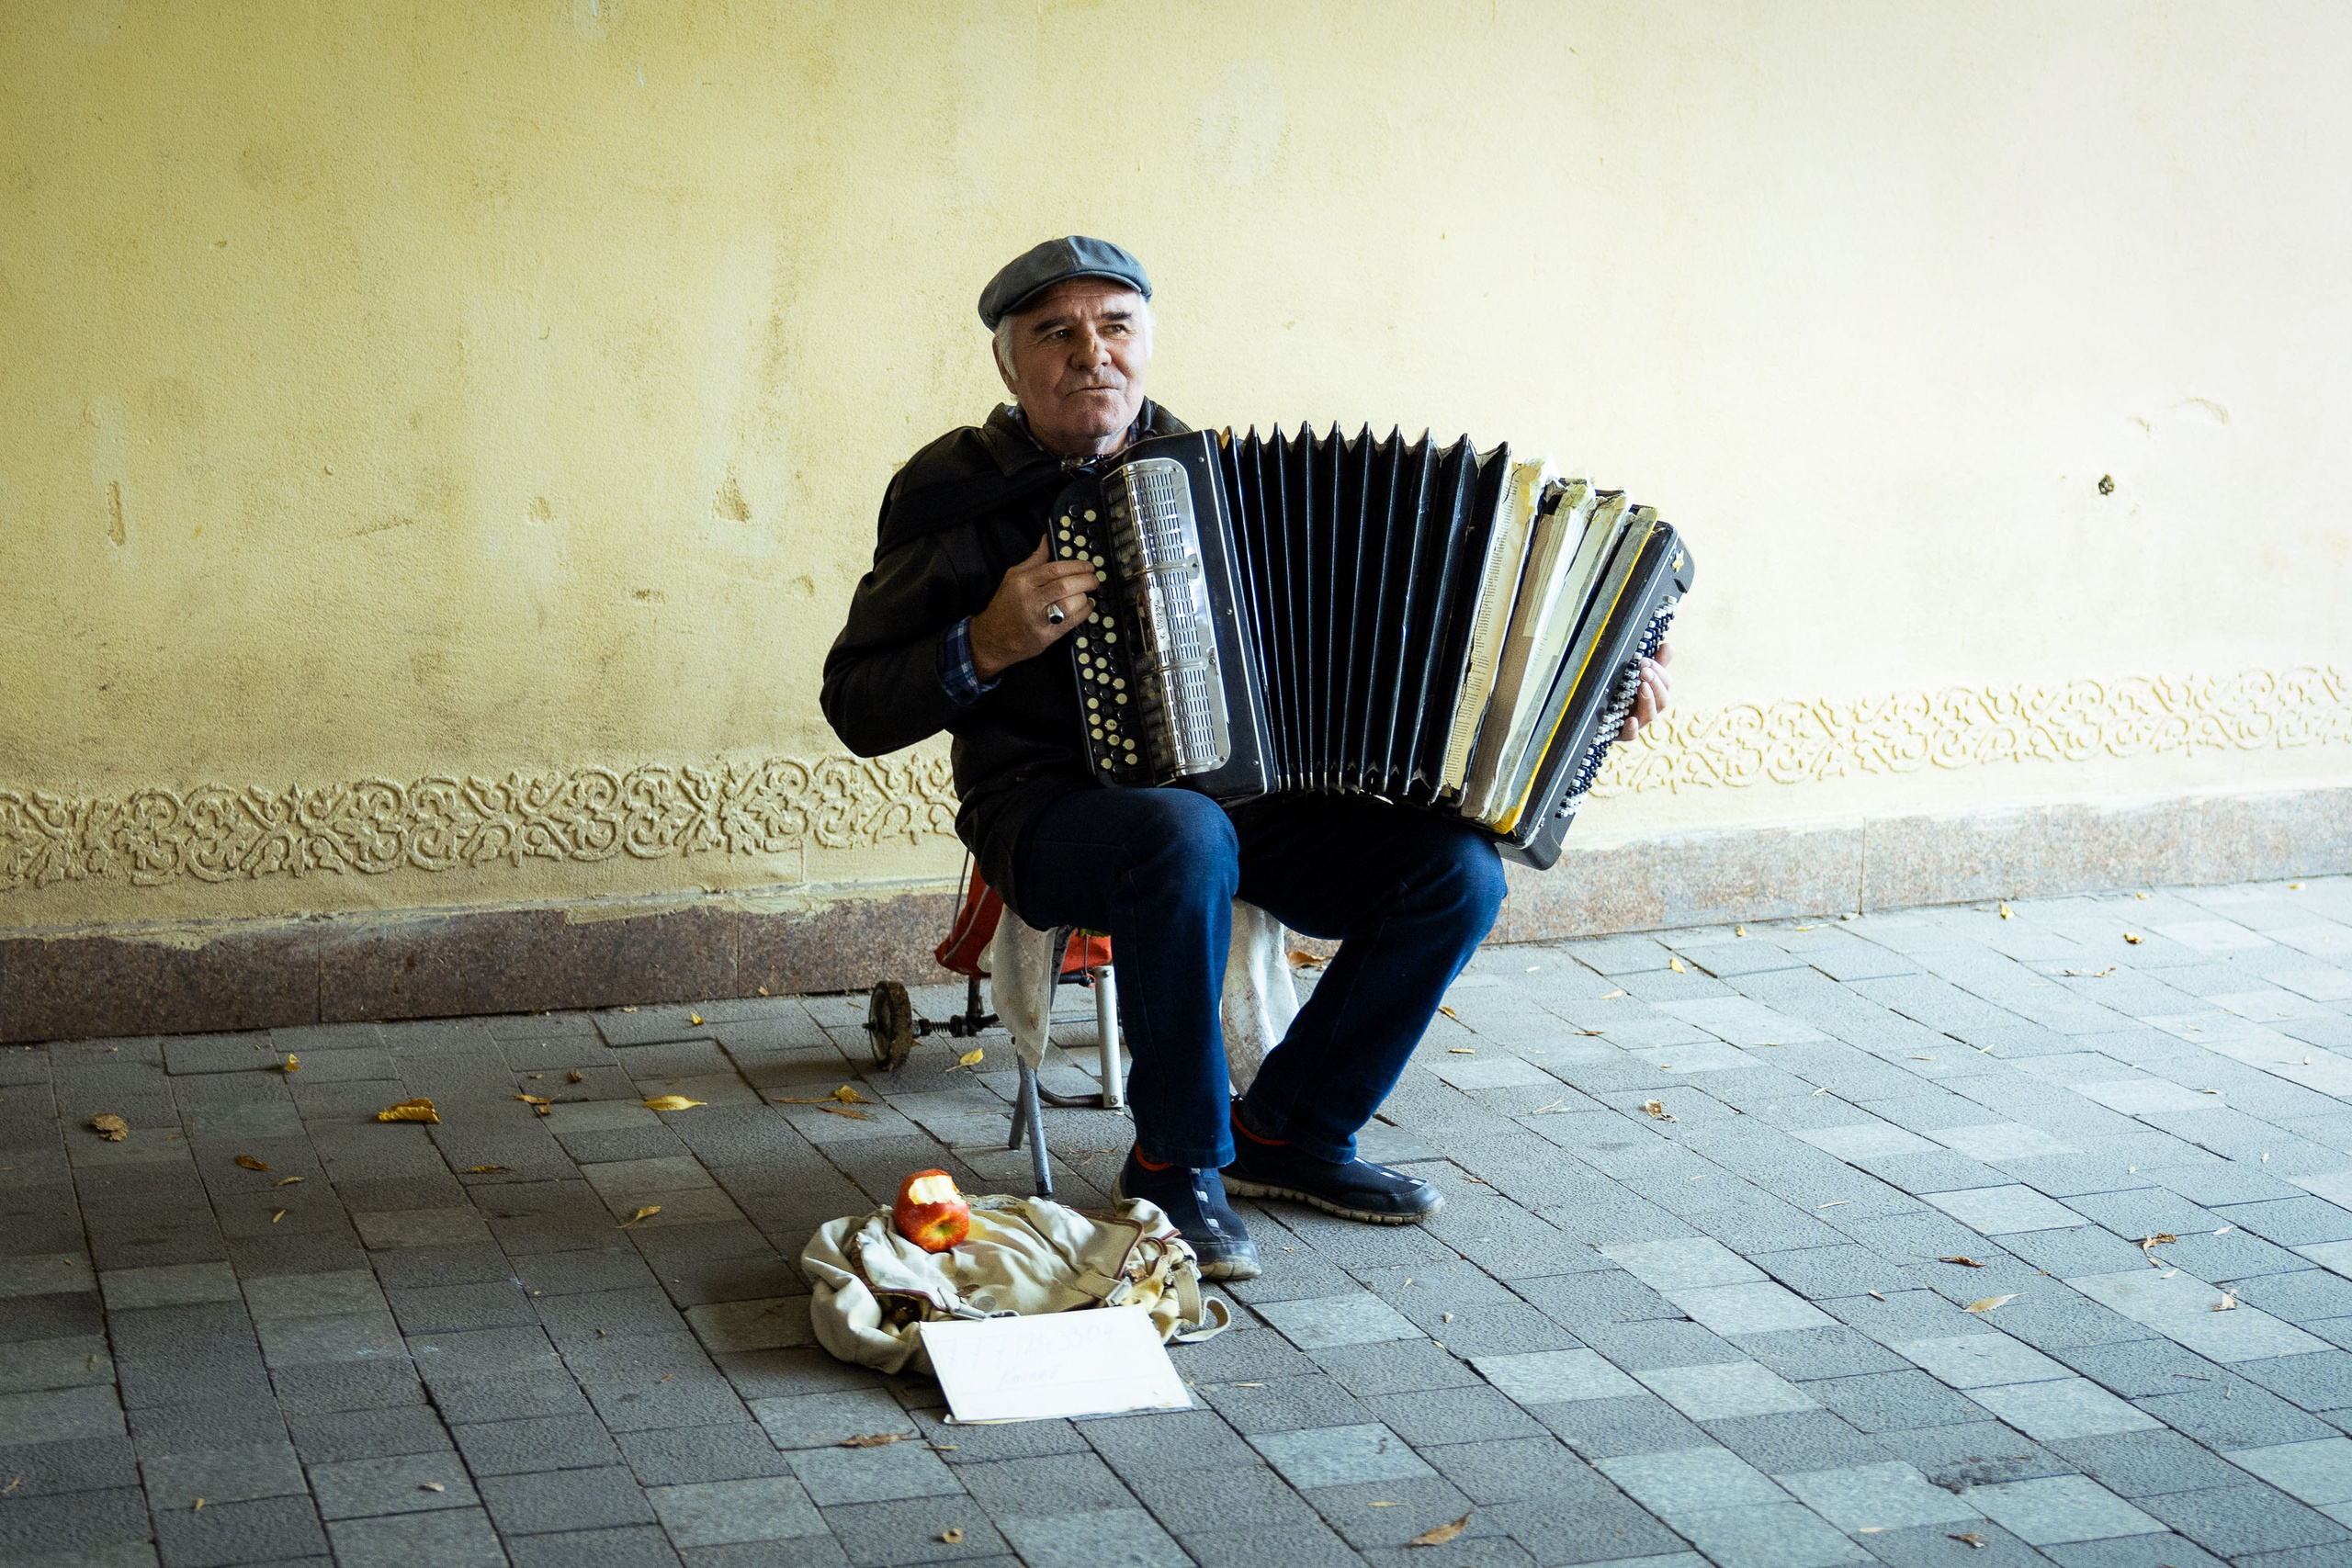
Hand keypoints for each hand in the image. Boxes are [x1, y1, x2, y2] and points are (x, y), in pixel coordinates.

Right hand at [968, 534, 1100, 680]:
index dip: (1076, 565)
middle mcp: (1030, 600)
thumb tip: (1047, 540)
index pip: (1054, 569)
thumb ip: (1035, 560)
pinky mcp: (1046, 636)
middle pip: (1065, 585)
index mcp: (1022, 582)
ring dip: (1085, 596)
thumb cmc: (1005, 606)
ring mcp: (1038, 619)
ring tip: (1088, 592)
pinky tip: (1085, 606)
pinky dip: (1084, 612)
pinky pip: (1072, 621)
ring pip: (1070, 604)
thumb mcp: (1013, 577)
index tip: (1088, 566)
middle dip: (1086, 580)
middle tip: (1093, 578)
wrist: (993, 638)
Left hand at [1618, 641, 1672, 740]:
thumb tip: (1668, 645)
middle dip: (1655, 683)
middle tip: (1644, 670)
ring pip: (1650, 716)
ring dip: (1648, 700)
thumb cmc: (1621, 692)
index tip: (1646, 661)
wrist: (1597, 716)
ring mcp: (1637, 723)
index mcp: (1654, 694)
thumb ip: (1653, 662)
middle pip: (1663, 700)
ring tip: (1642, 686)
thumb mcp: (1635, 675)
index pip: (1666, 684)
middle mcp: (1648, 709)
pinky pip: (1630, 735)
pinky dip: (1632, 728)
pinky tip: (1630, 719)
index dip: (1659, 672)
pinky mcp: (1622, 734)